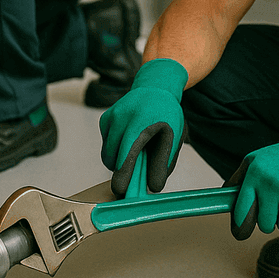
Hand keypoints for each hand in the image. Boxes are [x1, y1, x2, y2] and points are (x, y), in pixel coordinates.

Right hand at [99, 58, 186, 194]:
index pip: (127, 152)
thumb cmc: (167, 114)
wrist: (155, 86)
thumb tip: (153, 187)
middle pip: (113, 157)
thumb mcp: (174, 136)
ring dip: (120, 161)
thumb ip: (163, 162)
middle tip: (139, 171)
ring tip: (137, 151)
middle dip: (123, 170)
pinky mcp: (104, 119)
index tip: (120, 190)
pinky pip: (106, 146)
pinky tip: (130, 139)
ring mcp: (111, 116)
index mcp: (141, 120)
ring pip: (108, 154)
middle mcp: (122, 116)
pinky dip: (116, 150)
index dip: (123, 174)